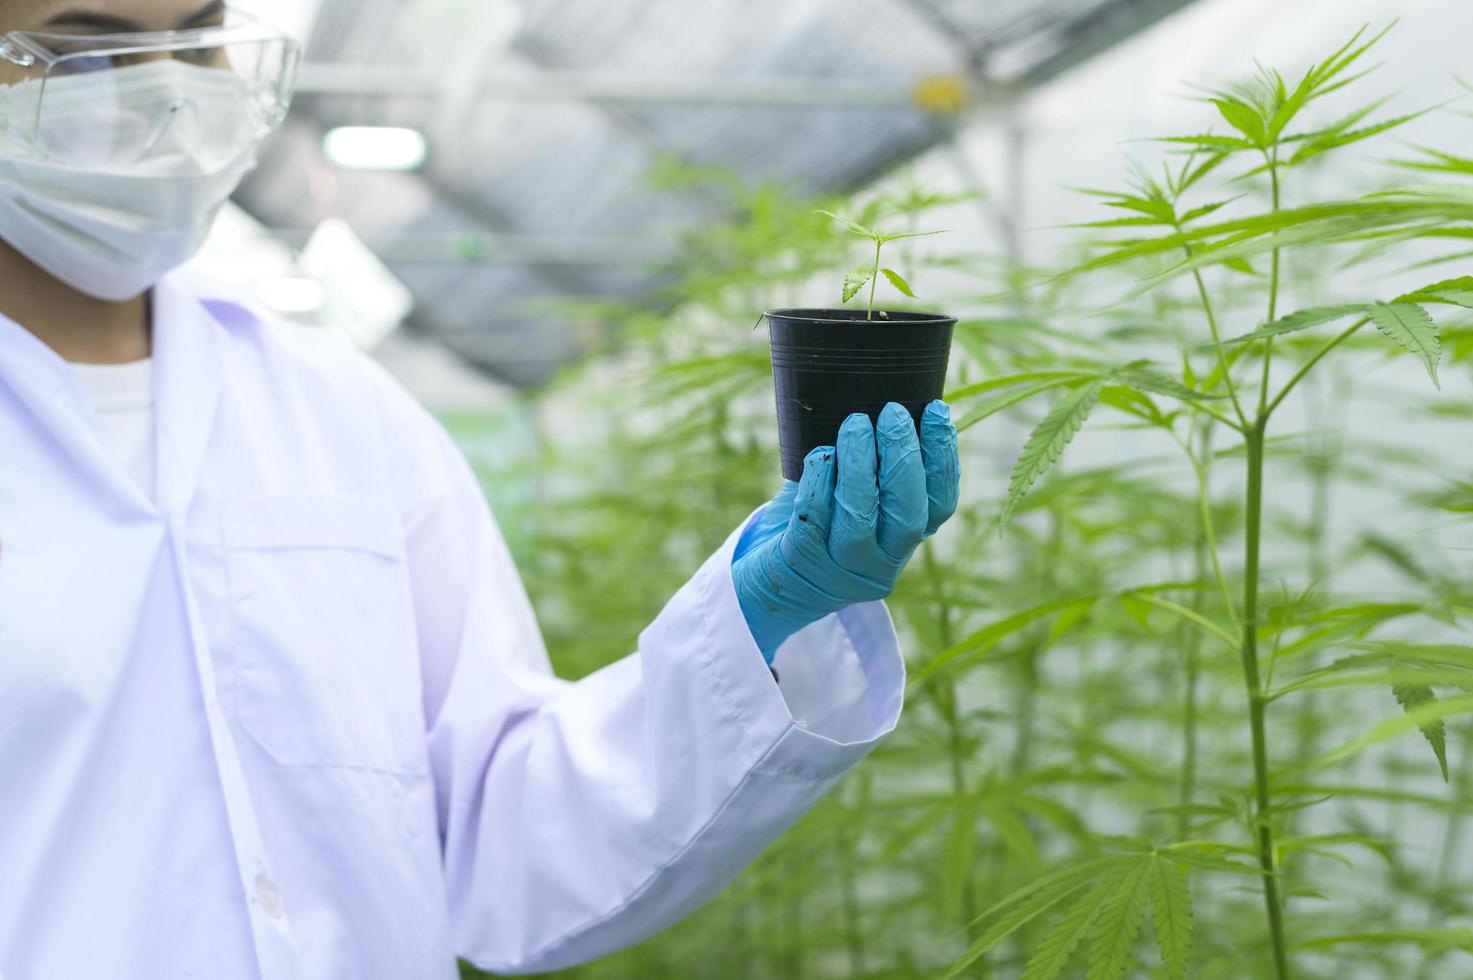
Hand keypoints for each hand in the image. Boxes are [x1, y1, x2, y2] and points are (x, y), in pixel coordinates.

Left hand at [732, 400, 960, 662]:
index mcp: (903, 544)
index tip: (937, 412)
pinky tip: (820, 453)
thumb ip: (875, 465)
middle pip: (907, 515)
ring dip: (861, 464)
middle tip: (893, 412)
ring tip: (856, 422)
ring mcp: (842, 569)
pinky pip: (813, 518)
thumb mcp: (854, 500)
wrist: (769, 581)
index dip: (944, 459)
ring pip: (860, 517)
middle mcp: (881, 564)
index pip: (940, 506)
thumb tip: (884, 399)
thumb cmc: (817, 522)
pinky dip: (819, 480)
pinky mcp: (803, 562)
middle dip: (904, 458)